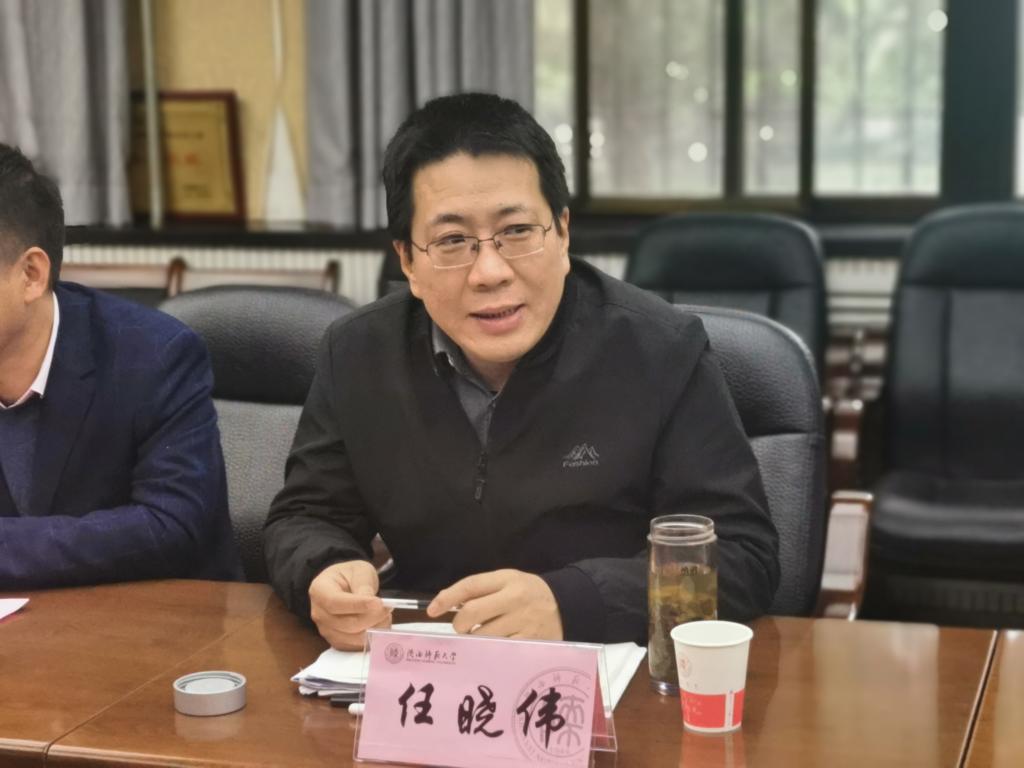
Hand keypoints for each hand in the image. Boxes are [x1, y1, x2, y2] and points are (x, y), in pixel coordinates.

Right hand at [308, 560, 391, 649]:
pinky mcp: (336, 641)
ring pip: (352, 638)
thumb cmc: (350, 576)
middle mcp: (319, 613)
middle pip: (345, 624)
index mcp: (319, 590)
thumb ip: (363, 585)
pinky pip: (355, 646)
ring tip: (385, 616)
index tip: (378, 603)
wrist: (344, 586)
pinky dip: (371, 638)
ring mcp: (326, 630)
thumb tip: (371, 604)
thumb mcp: (359, 571)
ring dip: (374, 629)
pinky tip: (379, 625)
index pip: (335, 602)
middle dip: (371, 618)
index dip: (357, 605)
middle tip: (388, 608)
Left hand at [426, 569, 562, 640]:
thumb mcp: (508, 581)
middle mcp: (514, 598)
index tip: (432, 610)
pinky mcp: (530, 642)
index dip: (447, 597)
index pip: (470, 586)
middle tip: (462, 628)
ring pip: (483, 635)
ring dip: (474, 640)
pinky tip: (491, 649)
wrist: (567, 605)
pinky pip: (499, 650)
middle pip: (471, 612)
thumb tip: (448, 604)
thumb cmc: (528, 593)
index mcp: (507, 579)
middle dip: (459, 624)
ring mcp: (523, 622)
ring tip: (480, 637)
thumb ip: (481, 590)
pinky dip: (489, 651)